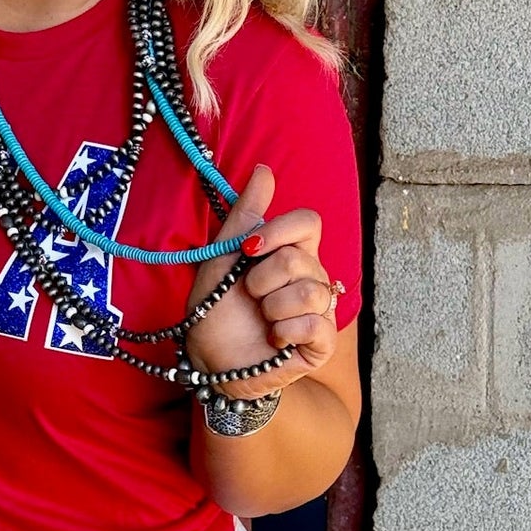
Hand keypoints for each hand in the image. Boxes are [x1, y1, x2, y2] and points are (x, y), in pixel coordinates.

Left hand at [184, 164, 341, 396]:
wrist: (209, 359)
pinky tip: (274, 339)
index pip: (308, 222)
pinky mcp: (321, 343)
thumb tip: (264, 170)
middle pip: (301, 258)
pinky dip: (287, 331)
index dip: (280, 231)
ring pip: (310, 292)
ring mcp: (319, 310)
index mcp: (291, 251)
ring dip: (273, 307)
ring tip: (262, 319)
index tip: (249, 249)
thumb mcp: (222, 257)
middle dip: (262, 279)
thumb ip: (245, 215)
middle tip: (249, 296)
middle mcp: (311, 277)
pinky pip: (317, 325)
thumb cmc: (215, 309)